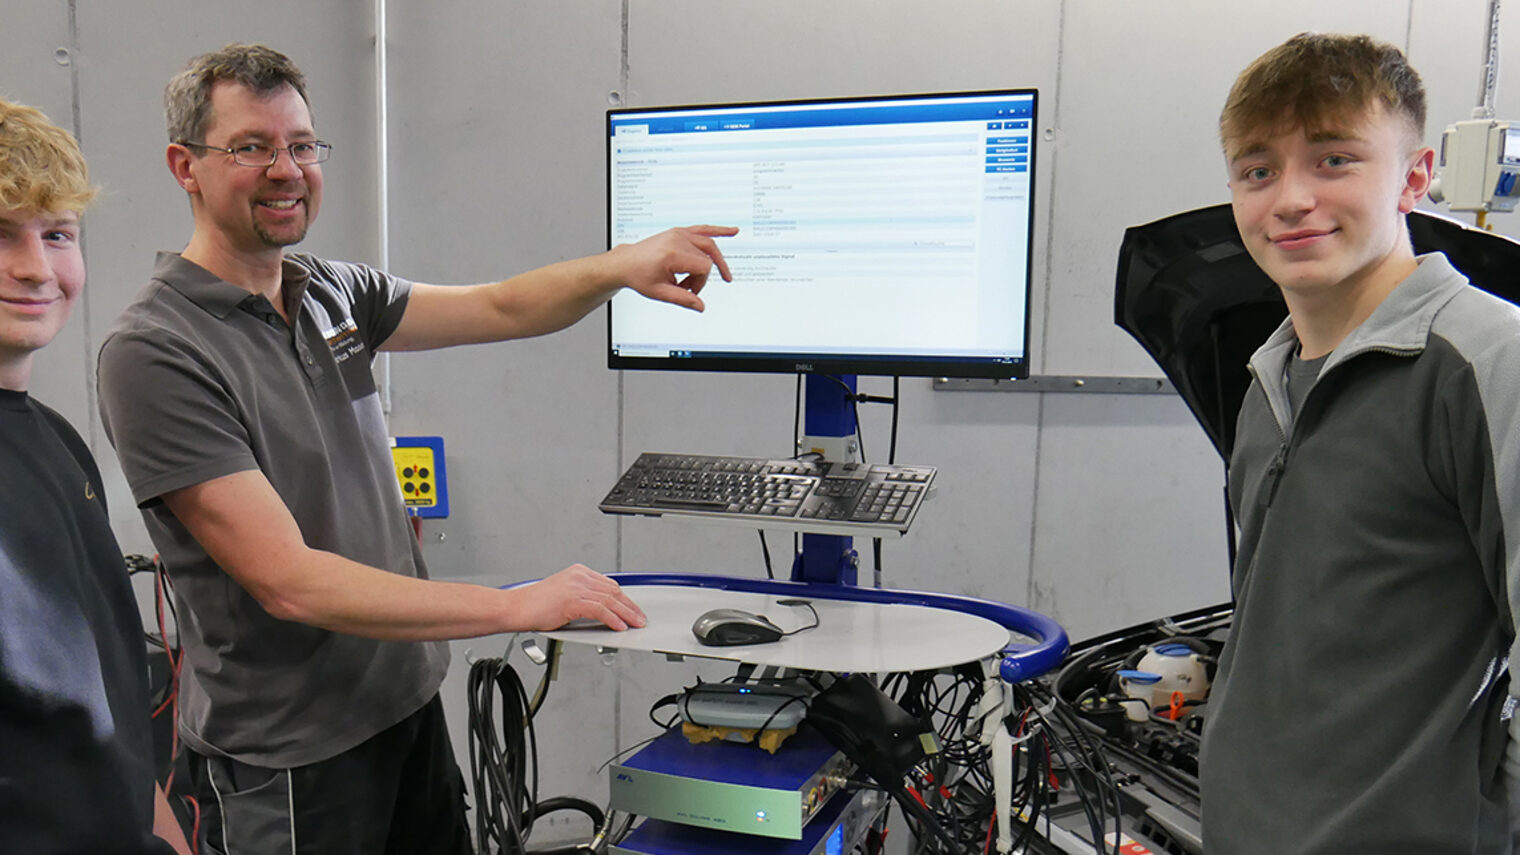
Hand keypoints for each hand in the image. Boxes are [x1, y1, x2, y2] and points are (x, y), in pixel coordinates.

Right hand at [516, 564, 647, 630]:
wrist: (515, 607)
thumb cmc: (534, 605)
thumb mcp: (564, 595)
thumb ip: (583, 598)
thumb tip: (603, 611)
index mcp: (578, 572)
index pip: (609, 584)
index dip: (624, 599)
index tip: (633, 609)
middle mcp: (579, 576)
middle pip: (613, 591)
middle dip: (630, 606)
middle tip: (639, 618)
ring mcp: (575, 587)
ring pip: (610, 600)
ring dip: (626, 614)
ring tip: (635, 624)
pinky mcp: (572, 600)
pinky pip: (599, 610)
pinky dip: (612, 619)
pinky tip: (619, 626)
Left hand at [613, 224, 737, 311]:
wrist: (626, 262)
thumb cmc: (640, 276)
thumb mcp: (659, 293)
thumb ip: (682, 300)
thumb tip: (701, 307)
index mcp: (672, 254)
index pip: (704, 267)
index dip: (701, 282)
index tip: (688, 291)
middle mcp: (677, 240)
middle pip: (707, 257)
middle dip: (703, 276)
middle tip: (693, 288)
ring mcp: (678, 233)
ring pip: (708, 245)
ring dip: (713, 261)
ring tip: (725, 274)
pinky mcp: (679, 232)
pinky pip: (702, 229)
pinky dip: (718, 230)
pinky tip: (733, 231)